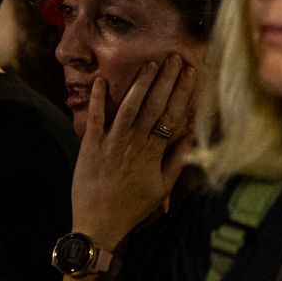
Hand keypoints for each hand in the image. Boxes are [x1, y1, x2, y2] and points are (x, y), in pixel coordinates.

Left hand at [73, 53, 197, 247]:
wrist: (100, 222)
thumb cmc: (135, 207)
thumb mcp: (163, 187)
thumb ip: (177, 160)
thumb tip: (188, 134)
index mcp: (155, 152)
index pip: (173, 115)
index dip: (182, 92)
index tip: (191, 73)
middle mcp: (135, 142)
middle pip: (153, 105)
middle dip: (165, 80)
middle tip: (174, 58)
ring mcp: (112, 141)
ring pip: (129, 106)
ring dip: (140, 83)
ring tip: (150, 64)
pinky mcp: (90, 145)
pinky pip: (95, 117)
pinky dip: (98, 99)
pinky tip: (101, 80)